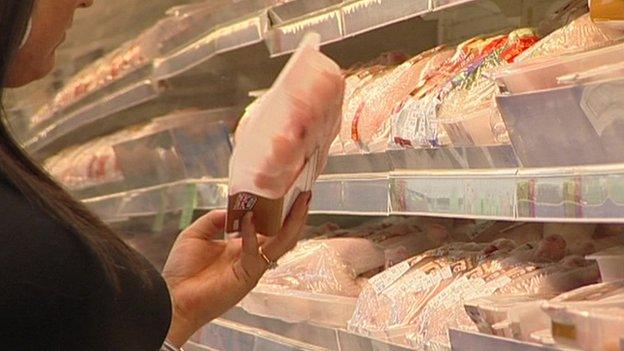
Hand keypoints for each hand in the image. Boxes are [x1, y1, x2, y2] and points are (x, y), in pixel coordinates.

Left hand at [162, 191, 311, 346]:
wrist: (172, 298)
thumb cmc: (182, 270)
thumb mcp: (196, 234)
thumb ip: (216, 219)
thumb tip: (237, 209)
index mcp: (241, 246)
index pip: (268, 227)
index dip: (279, 212)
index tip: (288, 193)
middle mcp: (252, 256)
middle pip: (282, 234)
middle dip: (295, 215)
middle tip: (306, 195)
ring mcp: (252, 267)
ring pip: (281, 244)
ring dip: (292, 223)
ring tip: (300, 204)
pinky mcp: (247, 276)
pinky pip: (255, 252)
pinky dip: (252, 233)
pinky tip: (250, 217)